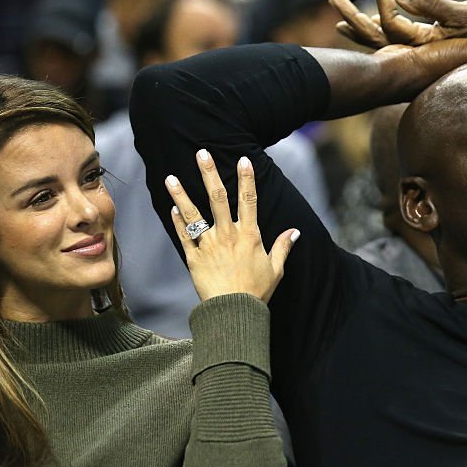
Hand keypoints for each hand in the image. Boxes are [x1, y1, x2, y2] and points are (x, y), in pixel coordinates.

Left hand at [166, 151, 298, 302]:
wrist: (234, 312)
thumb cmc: (257, 292)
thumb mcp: (276, 269)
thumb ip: (283, 247)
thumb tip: (295, 232)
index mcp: (249, 235)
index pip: (249, 200)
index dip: (247, 179)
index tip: (243, 160)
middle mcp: (228, 235)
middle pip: (218, 198)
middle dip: (210, 174)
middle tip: (202, 153)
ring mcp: (208, 245)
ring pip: (194, 214)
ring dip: (182, 194)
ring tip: (171, 177)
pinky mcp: (193, 258)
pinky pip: (184, 236)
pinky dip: (178, 221)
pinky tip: (173, 207)